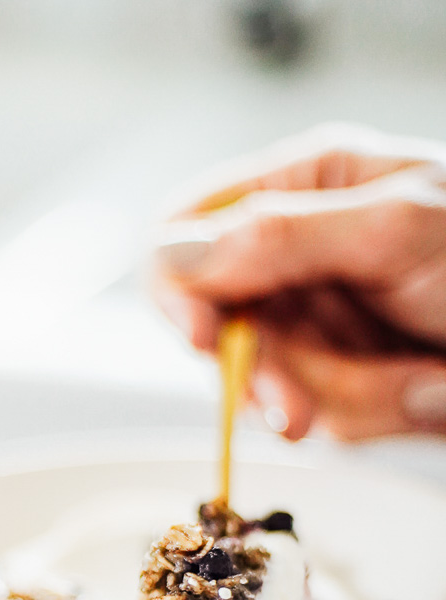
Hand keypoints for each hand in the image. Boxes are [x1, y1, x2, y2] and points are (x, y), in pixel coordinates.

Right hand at [154, 123, 445, 440]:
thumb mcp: (394, 229)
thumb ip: (282, 238)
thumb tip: (179, 256)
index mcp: (302, 187)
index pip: (185, 234)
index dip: (179, 291)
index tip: (205, 338)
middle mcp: (299, 254)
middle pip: (220, 329)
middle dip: (269, 375)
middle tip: (298, 413)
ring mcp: (321, 320)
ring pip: (271, 384)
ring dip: (344, 395)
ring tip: (416, 378)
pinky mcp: (346, 374)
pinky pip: (324, 412)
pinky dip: (374, 410)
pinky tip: (422, 388)